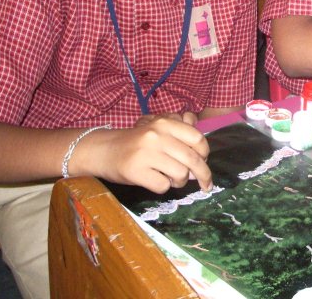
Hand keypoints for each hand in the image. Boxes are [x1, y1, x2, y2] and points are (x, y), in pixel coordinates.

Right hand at [87, 114, 211, 193]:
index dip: (205, 153)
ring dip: (180, 182)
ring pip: (181, 174)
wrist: (105, 149)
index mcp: (165, 123)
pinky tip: (155, 180)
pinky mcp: (136, 171)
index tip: (204, 161)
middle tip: (206, 184)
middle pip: (193, 159)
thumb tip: (203, 148)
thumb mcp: (159, 128)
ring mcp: (146, 154)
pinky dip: (163, 187)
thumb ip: (182, 130)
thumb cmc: (137, 141)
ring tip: (171, 178)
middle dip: (204, 175)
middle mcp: (156, 136)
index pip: (197, 139)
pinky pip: (163, 186)